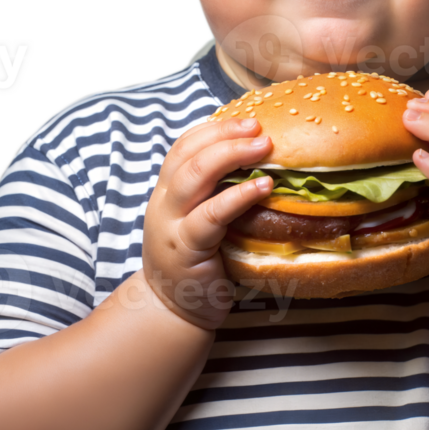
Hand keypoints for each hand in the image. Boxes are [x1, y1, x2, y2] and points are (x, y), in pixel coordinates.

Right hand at [142, 117, 273, 329]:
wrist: (173, 311)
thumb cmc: (198, 263)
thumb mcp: (203, 220)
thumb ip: (218, 194)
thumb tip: (264, 163)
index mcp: (168, 191)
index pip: (184, 145)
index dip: (214, 128)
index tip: (246, 118)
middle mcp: (164, 203)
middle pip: (188, 154)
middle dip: (225, 135)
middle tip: (259, 127)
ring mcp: (171, 225)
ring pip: (193, 177)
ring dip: (230, 155)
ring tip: (264, 146)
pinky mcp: (185, 249)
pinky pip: (210, 215)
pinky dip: (237, 196)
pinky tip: (263, 187)